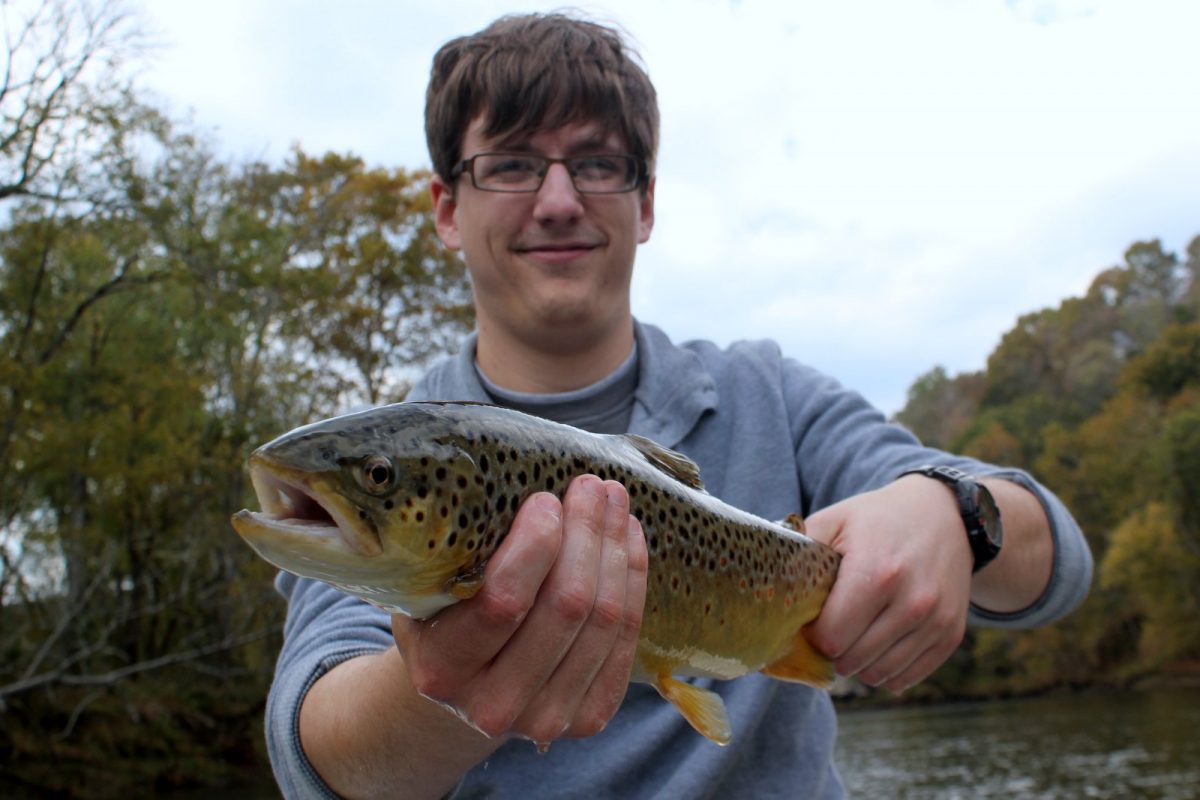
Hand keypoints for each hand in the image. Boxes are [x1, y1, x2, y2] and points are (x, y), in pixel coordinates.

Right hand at [391, 475, 648, 744]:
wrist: (462, 686)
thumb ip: (458, 551)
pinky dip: (633, 581)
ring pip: (604, 620)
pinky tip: (628, 540)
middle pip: (566, 607)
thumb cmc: (442, 616)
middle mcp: (492, 705)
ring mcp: (545, 719)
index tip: (548, 498)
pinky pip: (626, 640)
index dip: (537, 544)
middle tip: (592, 486)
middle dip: (586, 534)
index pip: (504, 601)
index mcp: (442, 668)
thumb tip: (516, 480)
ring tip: (615, 503)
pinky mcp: (587, 719)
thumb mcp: (428, 585)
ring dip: (616, 550)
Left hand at [803, 476, 971, 692]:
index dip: (811, 635)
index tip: (809, 621)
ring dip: (857, 663)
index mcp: (877, 572)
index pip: (831, 638)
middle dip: (832, 651)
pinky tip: (876, 645)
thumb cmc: (877, 519)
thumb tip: (762, 590)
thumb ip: (798, 555)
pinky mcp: (951, 635)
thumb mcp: (834, 521)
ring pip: (878, 675)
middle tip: (828, 629)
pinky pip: (906, 678)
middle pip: (852, 661)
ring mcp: (936, 620)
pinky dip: (885, 670)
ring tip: (852, 634)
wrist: (945, 515)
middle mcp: (912, 601)